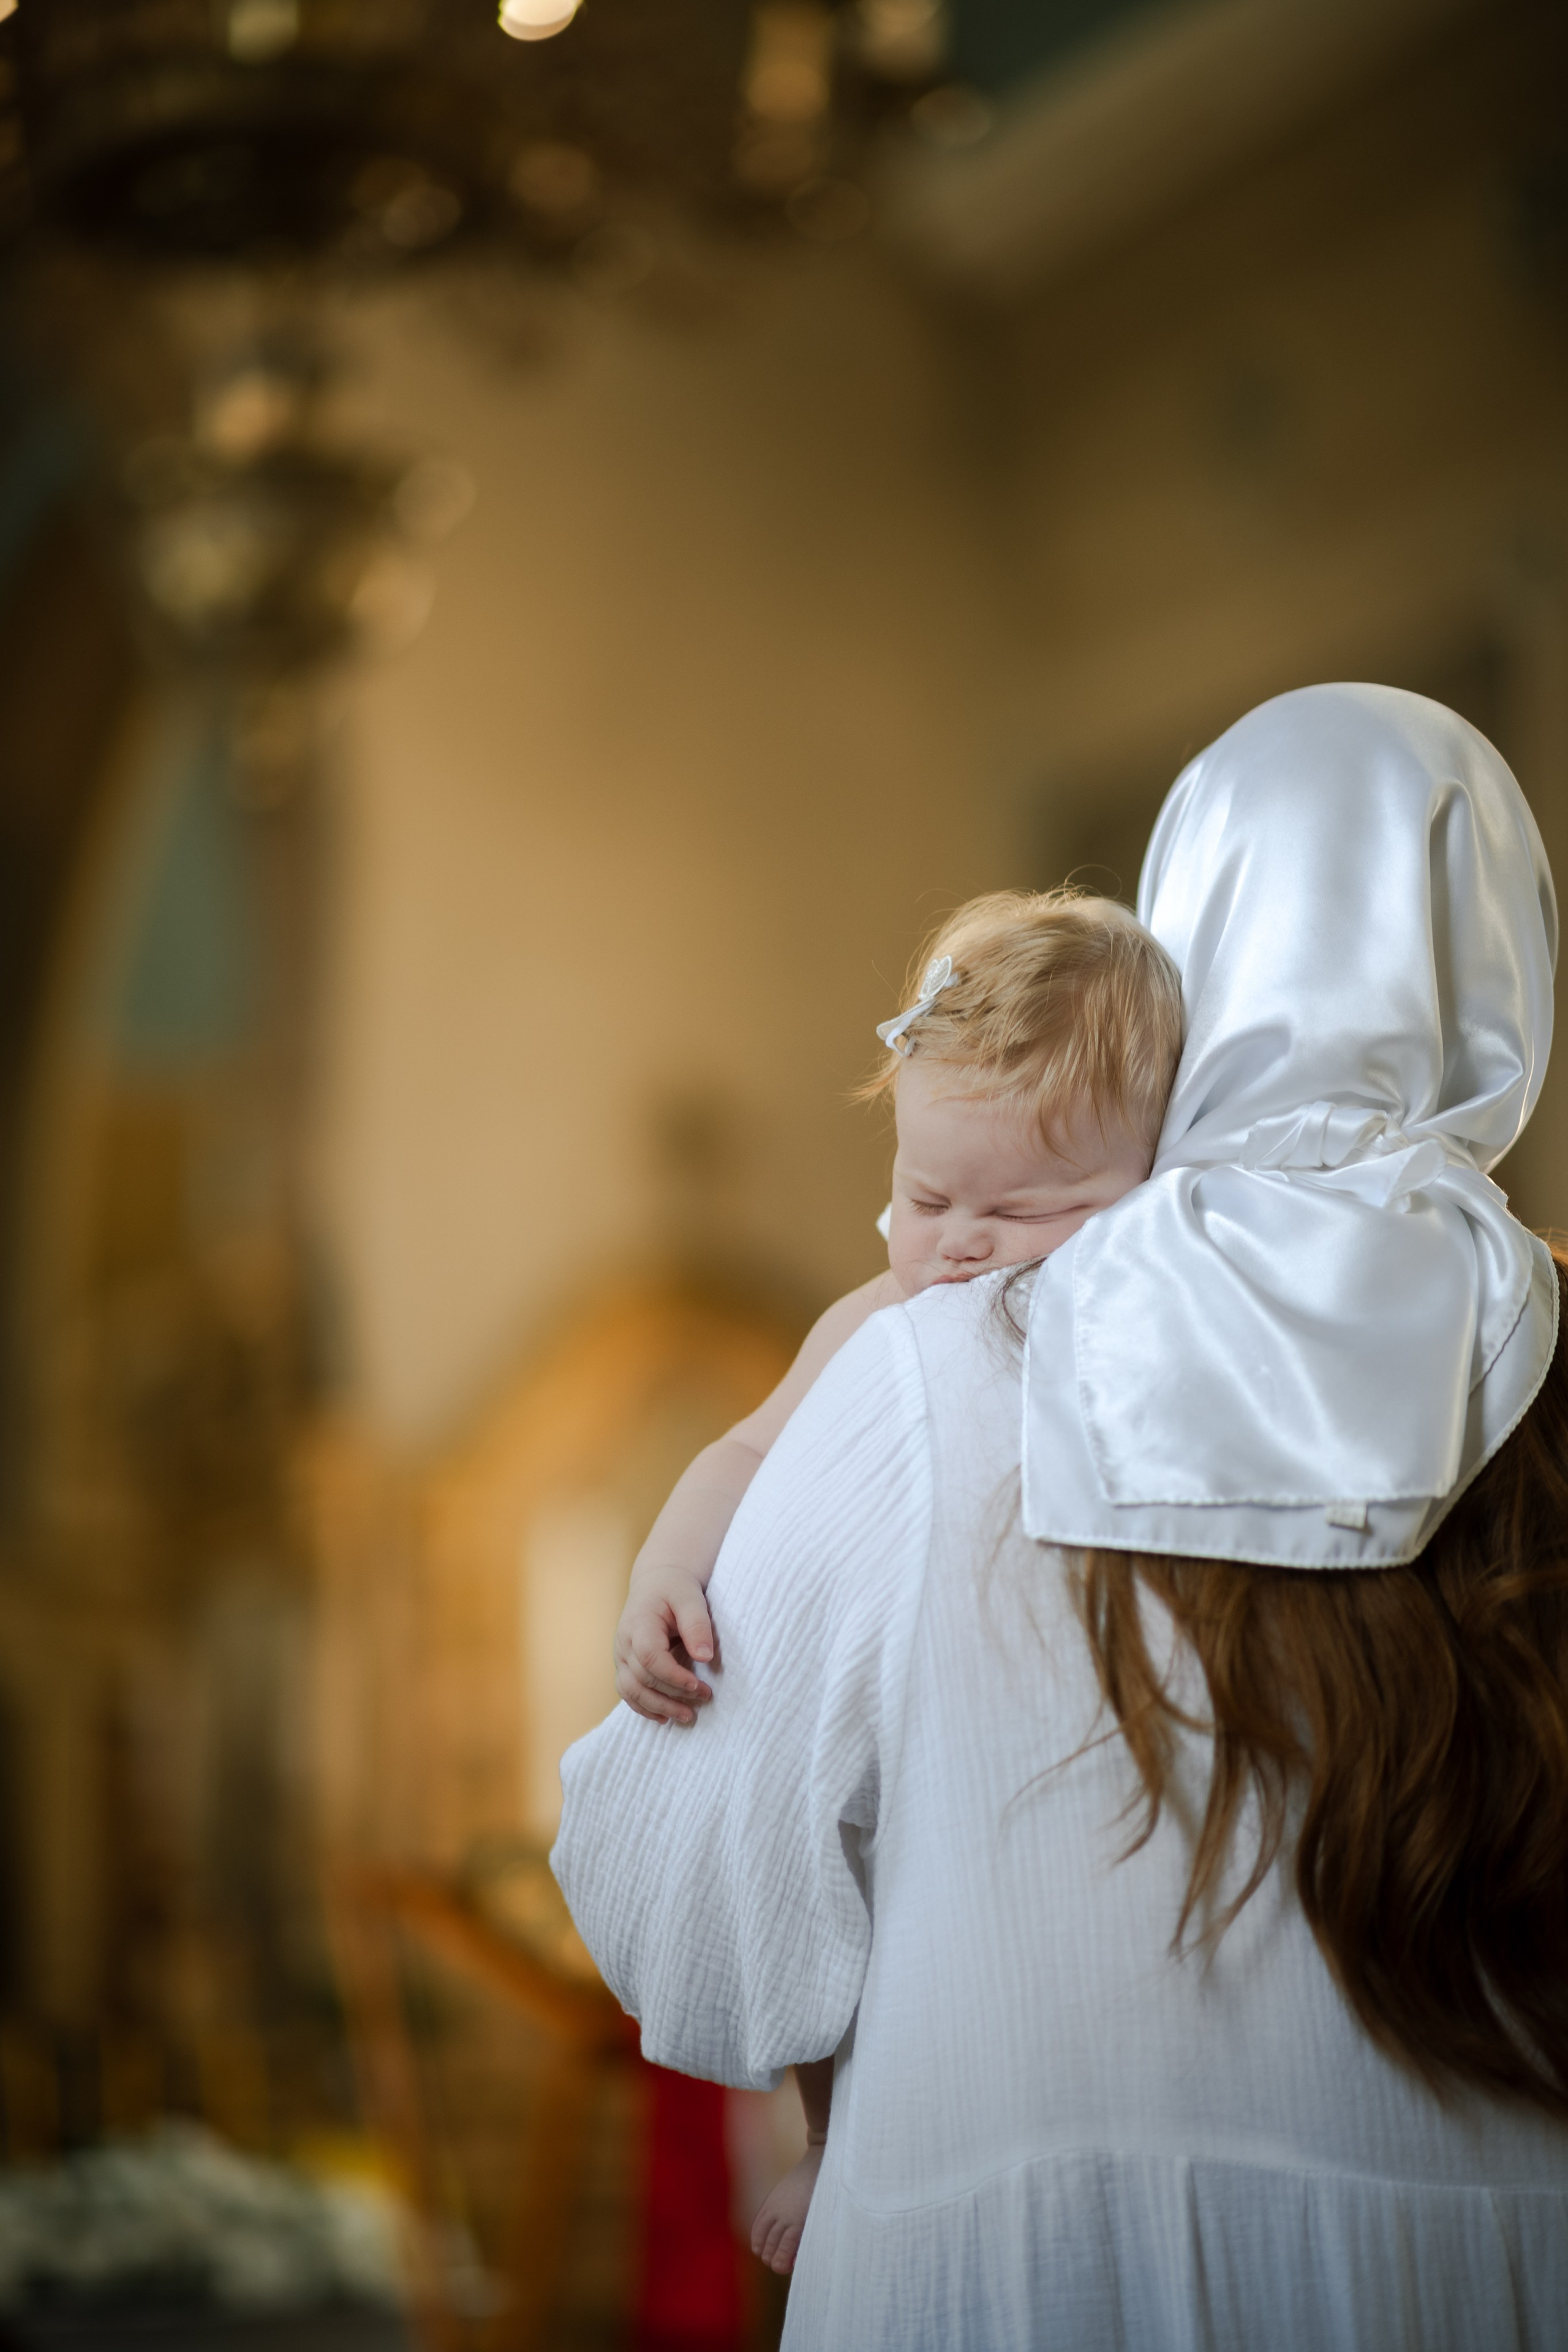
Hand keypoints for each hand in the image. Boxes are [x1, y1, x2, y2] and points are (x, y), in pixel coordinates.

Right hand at [614, 1565, 717, 1725]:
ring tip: (687, 1716)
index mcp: (639, 1623)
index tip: (698, 1685)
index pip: (649, 1657)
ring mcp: (620, 1656)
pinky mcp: (624, 1665)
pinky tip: (664, 1718)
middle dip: (673, 1694)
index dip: (673, 1676)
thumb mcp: (690, 1598)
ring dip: (658, 1707)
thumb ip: (697, 1625)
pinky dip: (644, 1707)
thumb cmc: (674, 1589)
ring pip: (631, 1690)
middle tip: (705, 1697)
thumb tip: (704, 1657)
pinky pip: (627, 1692)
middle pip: (641, 1678)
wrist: (656, 1583)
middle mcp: (624, 1642)